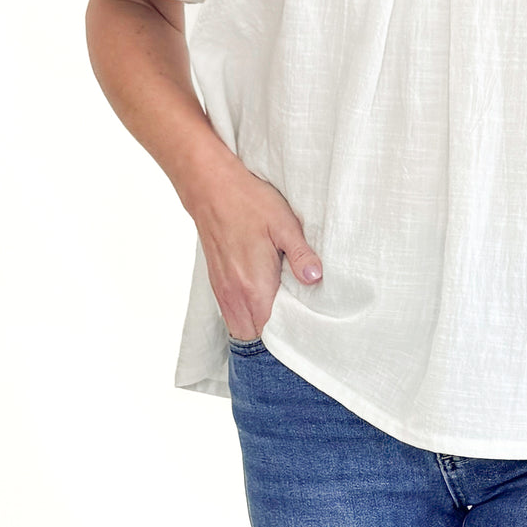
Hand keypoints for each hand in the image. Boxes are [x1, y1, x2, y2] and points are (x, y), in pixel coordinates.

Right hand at [191, 164, 322, 341]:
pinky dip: (247, 316)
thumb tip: (316, 278)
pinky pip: (231, 314)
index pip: (271, 331)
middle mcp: (235, 294)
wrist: (211, 188)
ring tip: (282, 314)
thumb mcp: (284, 223)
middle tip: (298, 323)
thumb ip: (300, 254)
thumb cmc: (248, 202)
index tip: (307, 328)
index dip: (290, 335)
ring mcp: (223, 290)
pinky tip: (263, 301)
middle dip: (275, 338)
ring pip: (241, 328)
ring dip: (260, 327)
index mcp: (254, 285)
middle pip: (255, 337)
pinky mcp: (217, 282)